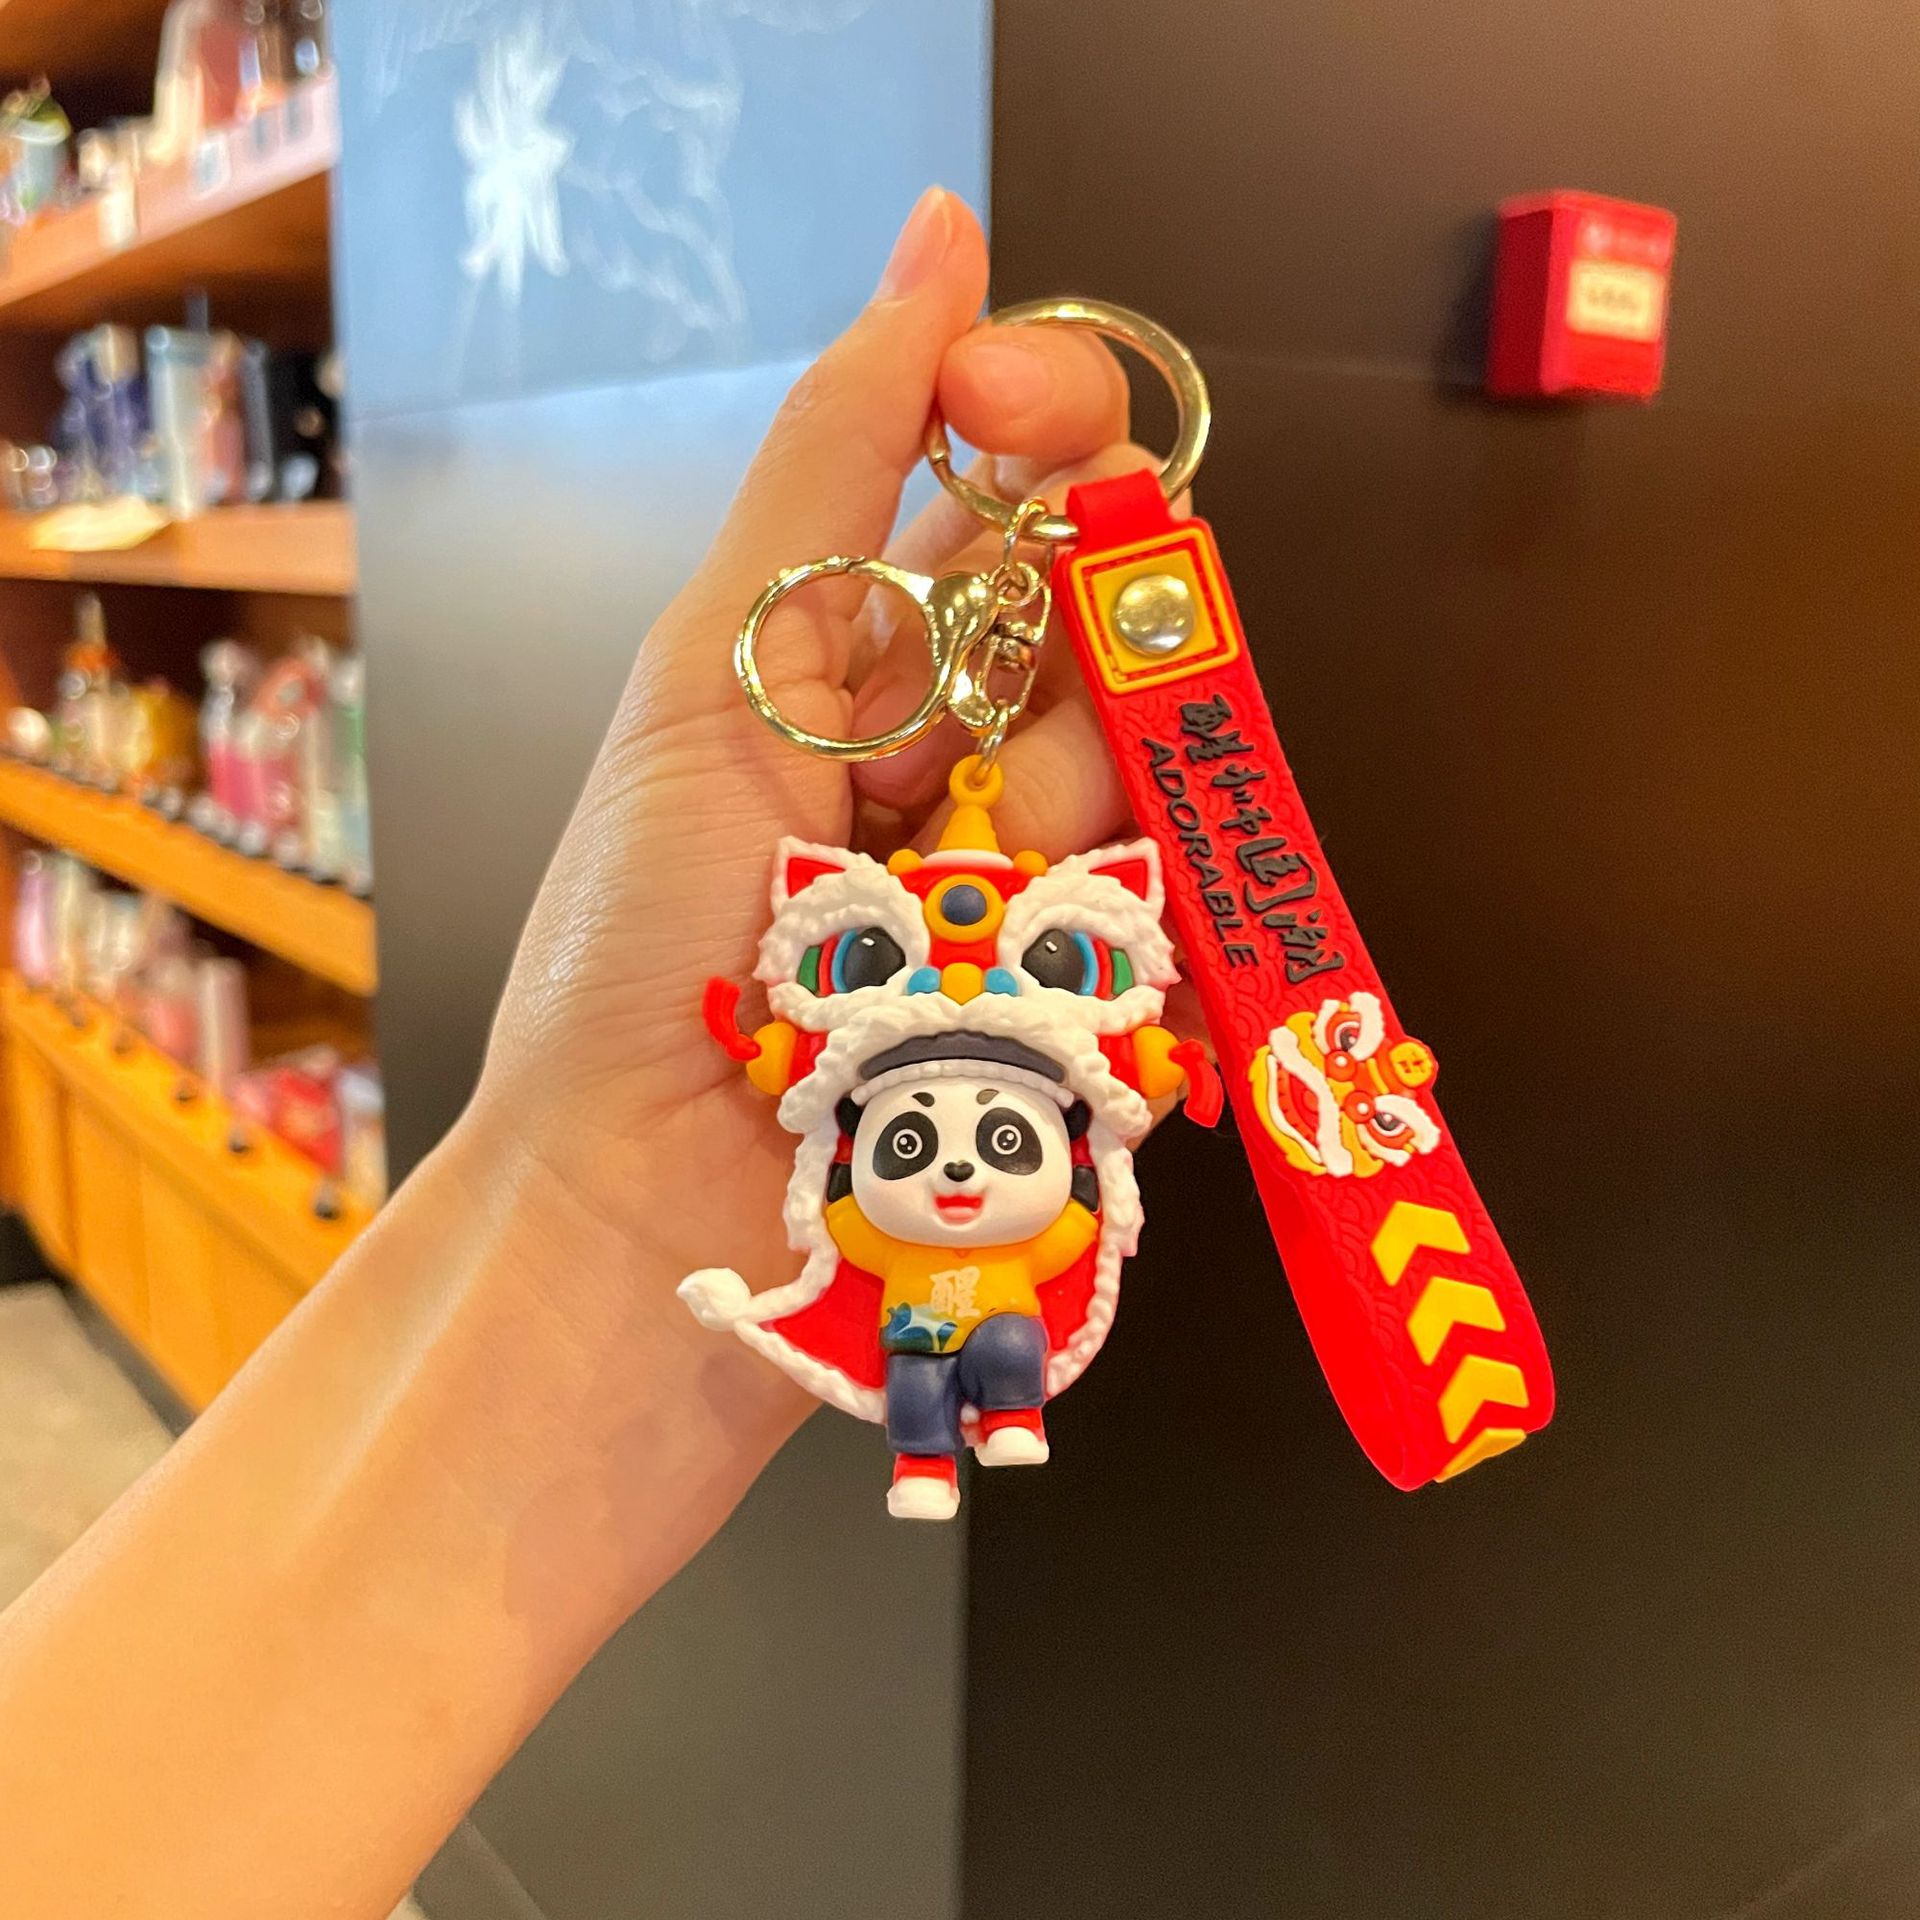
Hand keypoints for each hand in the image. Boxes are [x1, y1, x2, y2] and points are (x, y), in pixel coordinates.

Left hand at [466, 189, 1166, 1330]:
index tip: (1020, 406)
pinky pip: (1181, 923)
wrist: (639, 1229)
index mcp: (861, 668)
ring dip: (1069, 819)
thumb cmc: (637, 955)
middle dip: (1061, 658)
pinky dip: (1128, 937)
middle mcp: (960, 765)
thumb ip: (835, 459)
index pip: (1016, 500)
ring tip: (961, 917)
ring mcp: (1033, 890)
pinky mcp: (1092, 1013)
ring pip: (1153, 771)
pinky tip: (1036, 993)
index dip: (1045, 426)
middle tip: (957, 752)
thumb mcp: (714, 671)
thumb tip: (939, 236)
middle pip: (1109, 628)